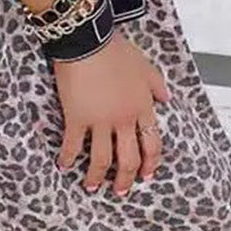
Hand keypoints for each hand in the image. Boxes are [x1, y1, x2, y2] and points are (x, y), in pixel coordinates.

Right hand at [52, 28, 170, 194]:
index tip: (146, 175)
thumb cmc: (115, 49)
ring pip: (102, 160)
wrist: (88, 39)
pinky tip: (63, 165)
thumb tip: (167, 99)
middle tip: (120, 190)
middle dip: (125, 179)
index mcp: (142, 107)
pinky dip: (68, 157)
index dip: (150, 163)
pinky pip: (73, 145)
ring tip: (91, 187)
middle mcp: (124, 119)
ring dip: (96, 177)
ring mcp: (100, 121)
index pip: (151, 144)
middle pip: (129, 159)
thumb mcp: (145, 66)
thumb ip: (157, 85)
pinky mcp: (77, 118)